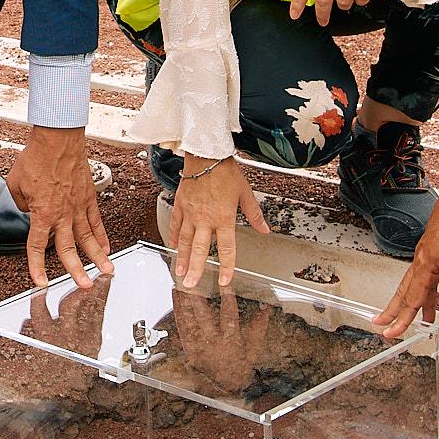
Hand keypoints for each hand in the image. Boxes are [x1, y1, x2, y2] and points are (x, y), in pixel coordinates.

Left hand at [8, 124, 109, 291]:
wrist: (58, 138)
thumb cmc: (36, 157)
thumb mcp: (15, 183)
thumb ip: (21, 203)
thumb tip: (29, 209)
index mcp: (43, 213)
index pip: (38, 246)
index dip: (37, 266)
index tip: (40, 281)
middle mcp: (63, 214)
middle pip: (69, 248)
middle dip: (76, 270)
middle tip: (85, 286)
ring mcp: (78, 207)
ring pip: (89, 238)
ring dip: (98, 257)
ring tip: (107, 272)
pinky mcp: (88, 198)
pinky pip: (96, 221)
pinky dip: (102, 235)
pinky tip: (107, 247)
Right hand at [158, 154, 268, 290]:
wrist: (206, 153)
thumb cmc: (226, 171)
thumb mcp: (245, 193)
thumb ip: (254, 214)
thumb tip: (265, 229)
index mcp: (223, 217)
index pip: (226, 248)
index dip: (225, 267)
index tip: (224, 280)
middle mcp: (205, 218)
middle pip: (200, 249)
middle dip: (195, 269)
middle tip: (190, 285)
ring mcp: (190, 212)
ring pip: (185, 240)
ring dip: (182, 257)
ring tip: (179, 271)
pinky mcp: (181, 203)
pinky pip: (176, 223)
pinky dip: (174, 235)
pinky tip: (173, 245)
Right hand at [367, 194, 438, 341]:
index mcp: (424, 266)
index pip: (411, 300)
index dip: (402, 319)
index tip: (390, 334)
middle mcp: (423, 262)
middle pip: (407, 293)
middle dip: (396, 312)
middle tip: (383, 326)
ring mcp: (432, 256)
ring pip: (423, 285)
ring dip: (423, 303)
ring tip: (425, 319)